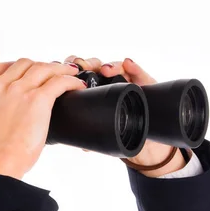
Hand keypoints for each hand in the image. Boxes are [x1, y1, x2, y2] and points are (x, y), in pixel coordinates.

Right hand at [0, 59, 86, 179]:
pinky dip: (71, 80)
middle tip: (53, 73)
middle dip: (41, 66)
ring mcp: (19, 90)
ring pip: (44, 68)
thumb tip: (17, 114)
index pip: (0, 67)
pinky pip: (59, 81)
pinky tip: (77, 85)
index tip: (28, 72)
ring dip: (60, 69)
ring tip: (71, 73)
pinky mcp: (37, 98)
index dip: (18, 67)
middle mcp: (1, 87)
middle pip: (25, 63)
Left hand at [63, 55, 186, 176]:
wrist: (147, 134)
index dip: (69, 70)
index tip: (61, 71)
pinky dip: (132, 66)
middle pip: (94, 66)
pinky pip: (137, 70)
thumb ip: (96, 134)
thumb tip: (84, 147)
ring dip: (108, 65)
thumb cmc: (123, 128)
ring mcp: (124, 79)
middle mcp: (107, 82)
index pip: (78, 75)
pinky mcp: (143, 80)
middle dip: (87, 64)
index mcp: (92, 91)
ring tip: (104, 69)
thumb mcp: (106, 130)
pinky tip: (128, 63)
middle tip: (82, 68)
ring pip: (114, 66)